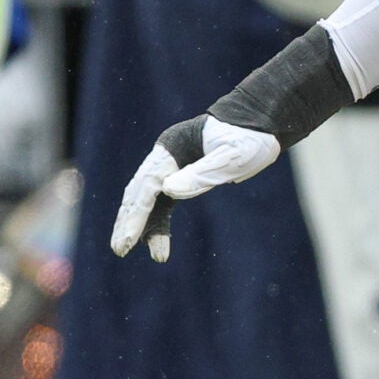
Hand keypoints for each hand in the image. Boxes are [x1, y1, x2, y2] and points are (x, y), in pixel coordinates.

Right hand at [111, 117, 279, 261]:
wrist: (259, 126)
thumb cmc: (248, 139)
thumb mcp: (231, 157)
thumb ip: (202, 173)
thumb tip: (167, 190)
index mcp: (172, 149)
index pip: (147, 185)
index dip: (136, 214)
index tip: (128, 240)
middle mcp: (165, 157)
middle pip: (138, 192)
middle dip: (128, 222)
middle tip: (119, 250)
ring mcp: (171, 167)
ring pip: (146, 200)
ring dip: (140, 225)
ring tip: (133, 251)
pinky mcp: (180, 177)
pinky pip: (161, 203)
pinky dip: (157, 223)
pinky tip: (155, 244)